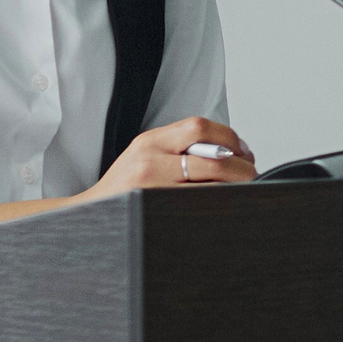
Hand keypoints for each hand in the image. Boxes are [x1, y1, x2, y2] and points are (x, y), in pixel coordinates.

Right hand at [83, 116, 256, 199]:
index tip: (243, 150)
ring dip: (234, 186)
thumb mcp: (145, 156)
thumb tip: (227, 151)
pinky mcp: (153, 208)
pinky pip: (195, 204)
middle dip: (240, 166)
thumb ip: (178, 149)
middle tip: (251, 174)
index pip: (198, 127)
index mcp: (150, 141)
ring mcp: (151, 186)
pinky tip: (224, 205)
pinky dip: (216, 203)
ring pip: (207, 182)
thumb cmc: (123, 188)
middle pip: (209, 155)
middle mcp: (149, 159)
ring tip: (244, 190)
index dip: (229, 137)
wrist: (91, 214)